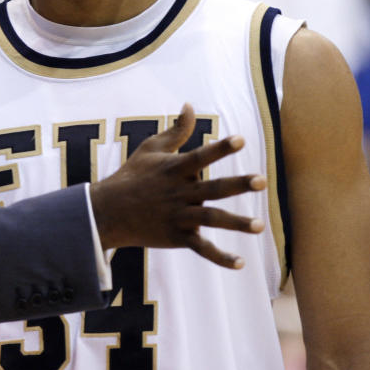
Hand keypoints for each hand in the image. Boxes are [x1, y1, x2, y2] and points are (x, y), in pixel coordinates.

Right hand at [89, 103, 264, 266]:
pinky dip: (220, 257)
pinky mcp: (177, 237)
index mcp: (173, 170)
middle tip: (262, 180)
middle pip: (212, 188)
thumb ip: (176, 130)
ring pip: (211, 220)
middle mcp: (178, 193)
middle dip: (237, 184)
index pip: (200, 157)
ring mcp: (178, 216)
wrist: (108, 212)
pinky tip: (240, 264)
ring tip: (259, 225)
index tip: (240, 140)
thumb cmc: (132, 176)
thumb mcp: (151, 149)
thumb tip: (190, 105)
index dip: (220, 148)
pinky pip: (201, 248)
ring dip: (235, 223)